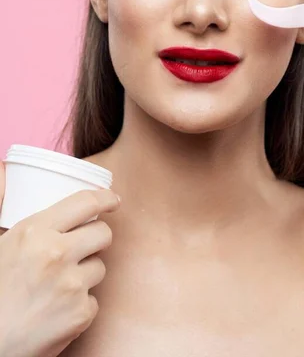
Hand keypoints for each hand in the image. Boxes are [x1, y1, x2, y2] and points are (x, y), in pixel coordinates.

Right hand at [0, 170, 120, 356]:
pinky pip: (94, 299)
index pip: (85, 202)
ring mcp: (72, 285)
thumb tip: (5, 168)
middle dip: (95, 238)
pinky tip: (58, 309)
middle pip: (102, 233)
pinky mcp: (80, 314)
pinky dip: (81, 304)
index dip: (105, 198)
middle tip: (80, 247)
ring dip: (86, 272)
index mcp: (34, 232)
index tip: (112, 200)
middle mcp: (56, 254)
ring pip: (100, 266)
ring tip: (59, 283)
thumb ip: (4, 204)